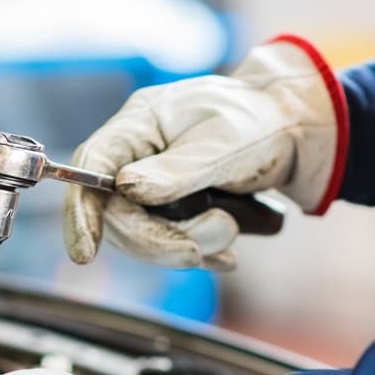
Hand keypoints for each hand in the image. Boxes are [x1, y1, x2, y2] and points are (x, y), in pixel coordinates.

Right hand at [64, 35, 347, 268]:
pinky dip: (198, 253)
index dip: (81, 213)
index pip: (90, 168)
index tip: (85, 253)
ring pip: (143, 236)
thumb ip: (175, 169)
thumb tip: (126, 190)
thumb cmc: (259, 121)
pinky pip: (167, 243)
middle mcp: (135, 156)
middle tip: (218, 232)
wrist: (294, 131)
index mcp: (138, 124)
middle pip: (117, 215)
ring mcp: (150, 185)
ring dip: (189, 245)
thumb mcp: (223, 140)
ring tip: (230, 230)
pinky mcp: (170, 209)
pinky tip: (225, 253)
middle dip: (162, 238)